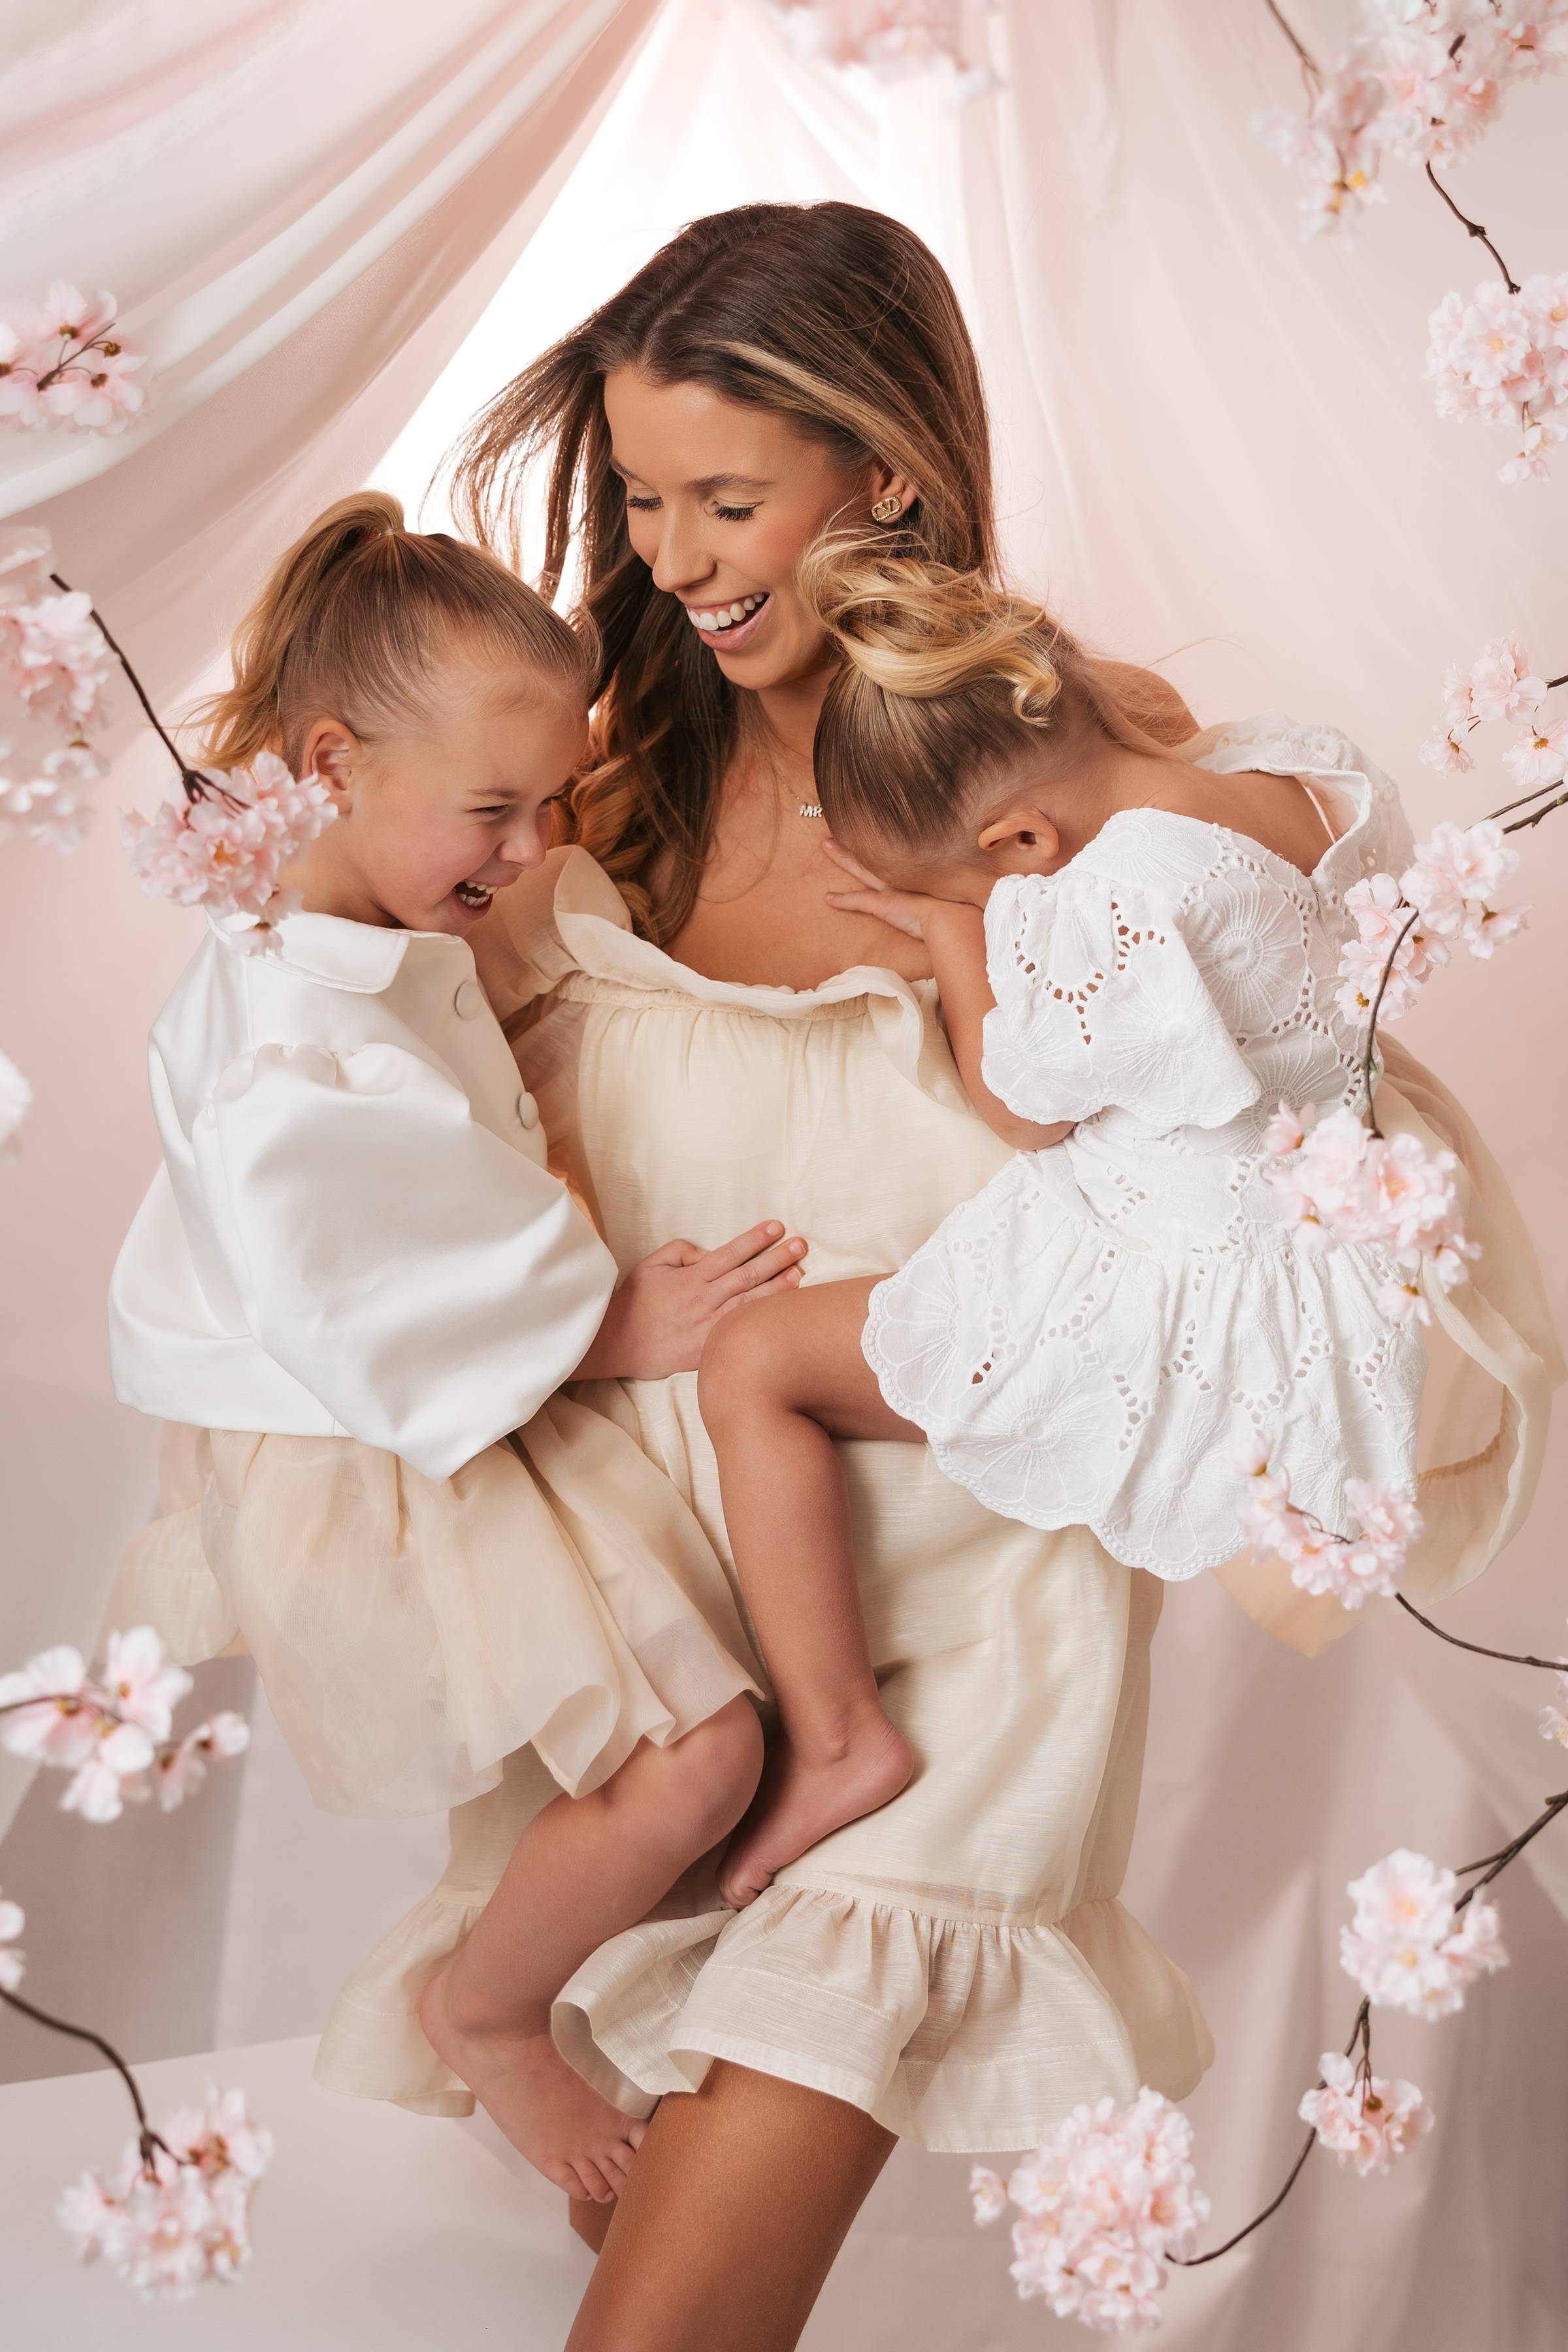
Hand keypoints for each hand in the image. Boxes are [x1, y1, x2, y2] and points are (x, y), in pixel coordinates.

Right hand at [573, 1221, 808, 1380]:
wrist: (616, 1344)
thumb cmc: (634, 1302)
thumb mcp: (651, 1265)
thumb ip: (681, 1252)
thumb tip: (709, 1253)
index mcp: (691, 1278)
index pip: (730, 1254)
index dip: (755, 1239)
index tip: (777, 1226)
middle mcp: (704, 1301)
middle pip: (748, 1276)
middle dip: (777, 1258)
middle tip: (801, 1245)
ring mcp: (708, 1327)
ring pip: (750, 1304)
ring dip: (779, 1288)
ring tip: (801, 1273)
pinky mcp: (709, 1350)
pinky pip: (740, 1332)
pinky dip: (761, 1321)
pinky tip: (779, 1313)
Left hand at [821, 838, 973, 942]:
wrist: (957, 917)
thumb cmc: (964, 906)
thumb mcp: (961, 886)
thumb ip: (962, 879)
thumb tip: (978, 872)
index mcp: (921, 869)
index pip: (899, 850)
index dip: (888, 839)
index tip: (880, 826)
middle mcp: (904, 873)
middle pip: (876, 850)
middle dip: (861, 836)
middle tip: (845, 822)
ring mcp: (891, 887)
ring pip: (861, 867)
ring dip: (843, 856)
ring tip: (826, 844)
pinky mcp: (883, 905)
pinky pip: (858, 901)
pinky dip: (842, 900)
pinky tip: (828, 898)